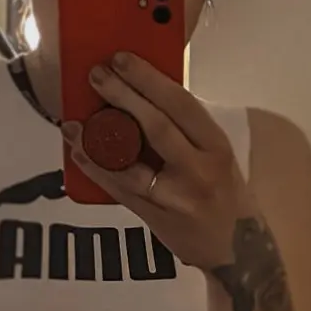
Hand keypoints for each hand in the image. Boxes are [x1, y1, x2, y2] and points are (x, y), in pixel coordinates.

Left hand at [61, 51, 252, 270]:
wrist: (236, 250)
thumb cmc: (225, 193)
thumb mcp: (217, 155)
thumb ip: (186, 130)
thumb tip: (143, 93)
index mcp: (216, 145)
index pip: (181, 104)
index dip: (148, 79)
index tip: (121, 59)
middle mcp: (199, 169)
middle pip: (156, 126)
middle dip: (122, 97)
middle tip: (96, 76)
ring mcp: (176, 197)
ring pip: (131, 163)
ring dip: (97, 140)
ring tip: (73, 122)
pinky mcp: (156, 219)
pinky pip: (121, 190)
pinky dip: (97, 170)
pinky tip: (78, 153)